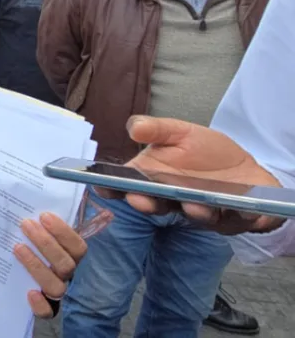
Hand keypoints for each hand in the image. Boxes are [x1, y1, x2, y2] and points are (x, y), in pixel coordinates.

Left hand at [13, 212, 86, 317]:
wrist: (8, 274)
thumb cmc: (24, 242)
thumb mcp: (32, 228)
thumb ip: (38, 217)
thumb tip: (35, 190)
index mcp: (68, 255)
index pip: (78, 246)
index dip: (64, 232)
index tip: (44, 216)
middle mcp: (65, 274)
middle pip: (66, 264)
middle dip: (46, 243)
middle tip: (26, 225)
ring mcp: (54, 291)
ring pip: (56, 285)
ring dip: (37, 266)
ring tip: (17, 248)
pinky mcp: (42, 306)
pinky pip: (48, 312)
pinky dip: (40, 304)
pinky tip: (29, 292)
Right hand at [98, 115, 284, 234]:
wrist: (246, 169)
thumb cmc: (207, 151)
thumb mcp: (181, 132)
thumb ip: (157, 130)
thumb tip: (132, 128)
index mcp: (154, 178)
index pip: (127, 186)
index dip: (112, 188)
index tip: (102, 187)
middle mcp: (172, 199)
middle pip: (155, 205)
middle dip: (146, 204)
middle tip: (139, 199)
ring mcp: (201, 212)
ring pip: (194, 215)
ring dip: (194, 211)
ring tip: (194, 203)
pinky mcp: (231, 220)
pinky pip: (234, 221)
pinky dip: (235, 216)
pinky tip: (237, 208)